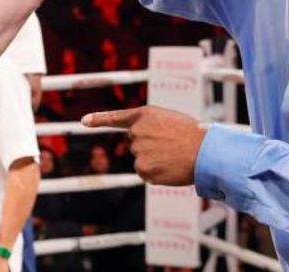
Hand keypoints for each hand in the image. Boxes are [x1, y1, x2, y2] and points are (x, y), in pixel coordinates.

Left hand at [82, 105, 206, 185]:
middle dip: (150, 146)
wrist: (205, 152)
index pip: (117, 117)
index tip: (83, 121)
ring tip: (175, 156)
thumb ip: (153, 127)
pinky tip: (170, 169)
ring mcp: (138, 151)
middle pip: (136, 144)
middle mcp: (137, 132)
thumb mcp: (171, 120)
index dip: (99, 119)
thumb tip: (143, 144)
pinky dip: (157, 174)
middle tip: (172, 146)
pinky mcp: (143, 169)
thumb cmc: (194, 135)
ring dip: (155, 161)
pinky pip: (146, 174)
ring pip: (142, 159)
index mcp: (144, 115)